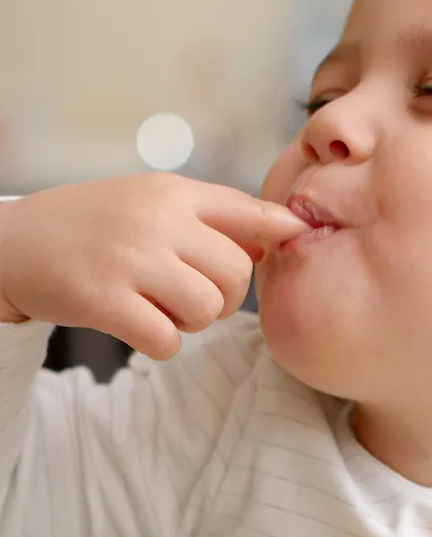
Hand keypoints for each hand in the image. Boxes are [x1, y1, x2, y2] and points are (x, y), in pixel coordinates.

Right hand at [0, 173, 309, 359]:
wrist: (11, 244)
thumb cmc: (96, 226)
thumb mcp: (152, 202)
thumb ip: (215, 217)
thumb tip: (281, 235)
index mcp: (173, 193)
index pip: (248, 210)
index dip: (281, 230)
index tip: (297, 238)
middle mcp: (156, 219)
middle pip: (237, 274)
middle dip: (225, 297)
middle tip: (191, 295)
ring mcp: (129, 259)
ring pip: (207, 310)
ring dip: (193, 322)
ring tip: (161, 307)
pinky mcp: (104, 299)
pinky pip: (168, 340)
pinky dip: (162, 344)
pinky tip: (140, 327)